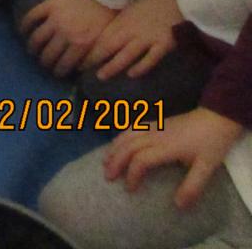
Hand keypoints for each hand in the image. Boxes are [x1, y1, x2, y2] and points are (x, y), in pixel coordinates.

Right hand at [21, 0, 117, 76]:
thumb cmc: (108, 11)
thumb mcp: (105, 37)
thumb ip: (92, 52)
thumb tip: (81, 66)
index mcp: (81, 44)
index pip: (65, 64)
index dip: (58, 71)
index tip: (55, 73)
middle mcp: (65, 34)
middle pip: (49, 53)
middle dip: (44, 62)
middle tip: (43, 63)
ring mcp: (55, 19)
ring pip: (38, 38)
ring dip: (32, 46)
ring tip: (31, 50)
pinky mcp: (48, 5)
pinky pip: (32, 16)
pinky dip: (25, 24)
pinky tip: (22, 29)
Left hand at [83, 0, 182, 80]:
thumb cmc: (153, 0)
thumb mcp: (130, 7)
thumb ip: (119, 20)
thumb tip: (106, 29)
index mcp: (122, 20)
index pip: (101, 37)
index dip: (88, 48)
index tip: (78, 56)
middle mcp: (131, 31)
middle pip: (108, 48)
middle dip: (94, 59)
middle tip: (81, 69)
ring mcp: (147, 39)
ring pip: (126, 56)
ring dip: (112, 67)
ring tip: (101, 76)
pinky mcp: (163, 45)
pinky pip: (150, 59)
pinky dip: (141, 67)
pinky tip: (132, 74)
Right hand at [104, 107, 244, 208]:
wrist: (217, 117)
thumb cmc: (211, 143)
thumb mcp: (206, 167)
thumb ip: (192, 187)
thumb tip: (177, 206)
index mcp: (166, 147)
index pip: (141, 160)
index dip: (132, 175)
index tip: (130, 189)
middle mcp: (155, 135)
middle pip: (128, 147)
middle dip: (116, 162)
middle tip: (107, 177)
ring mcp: (154, 127)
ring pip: (126, 135)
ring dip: (114, 148)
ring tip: (105, 161)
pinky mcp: (155, 122)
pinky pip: (132, 128)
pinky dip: (120, 136)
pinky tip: (118, 143)